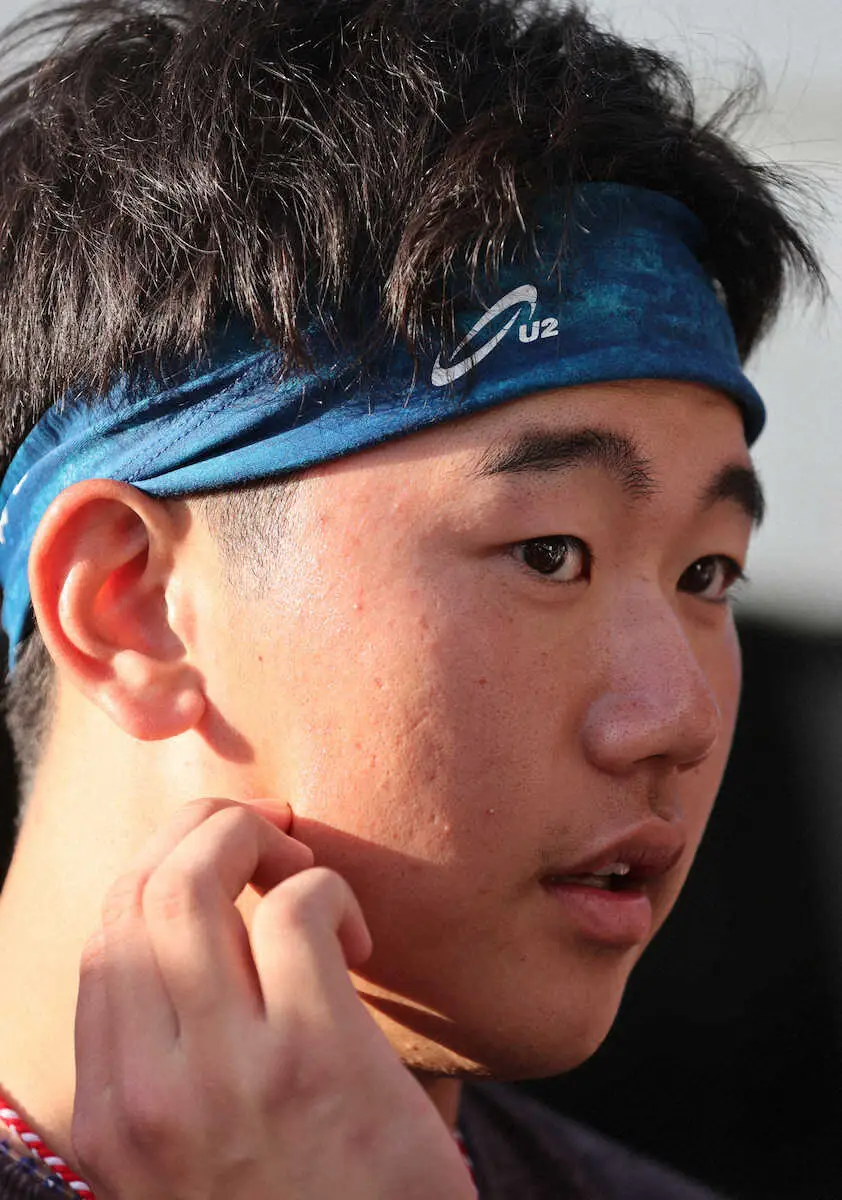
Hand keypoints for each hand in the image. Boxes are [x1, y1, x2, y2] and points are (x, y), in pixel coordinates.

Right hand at [73, 798, 474, 1198]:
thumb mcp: (197, 1158)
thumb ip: (177, 1063)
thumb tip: (202, 938)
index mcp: (112, 1112)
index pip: (103, 936)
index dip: (160, 868)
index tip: (219, 861)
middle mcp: (147, 1091)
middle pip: (140, 888)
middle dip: (207, 831)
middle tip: (273, 845)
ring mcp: (226, 1075)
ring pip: (196, 880)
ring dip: (261, 846)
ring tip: (308, 880)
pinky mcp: (317, 1062)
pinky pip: (299, 912)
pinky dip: (329, 892)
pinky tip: (360, 943)